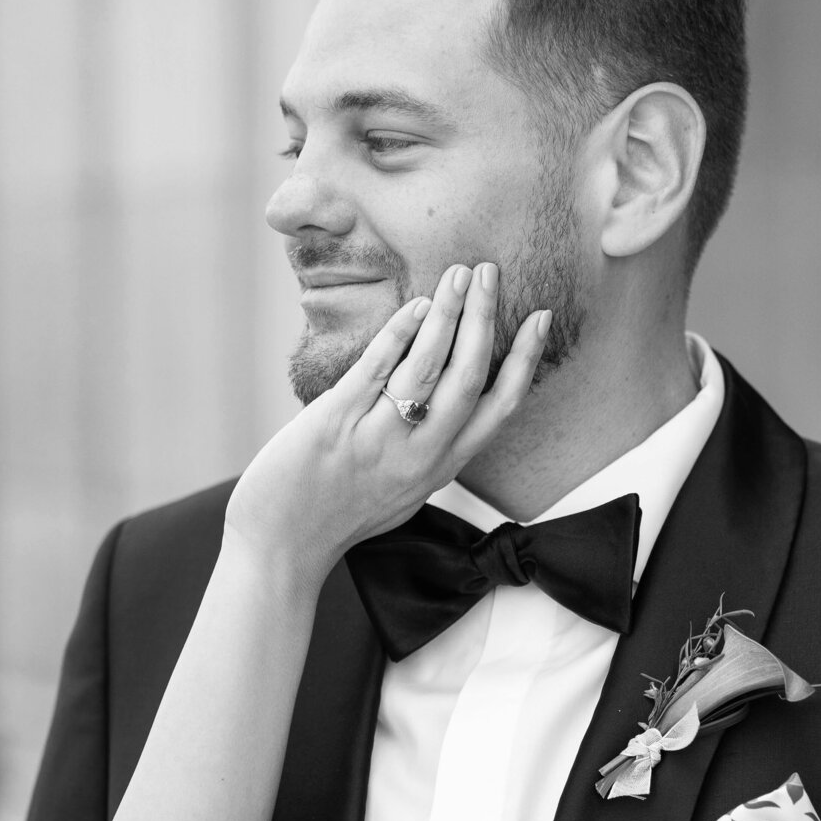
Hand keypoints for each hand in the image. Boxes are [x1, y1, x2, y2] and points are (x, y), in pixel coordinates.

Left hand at [225, 264, 549, 594]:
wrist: (280, 548)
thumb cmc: (335, 517)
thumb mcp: (401, 492)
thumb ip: (425, 452)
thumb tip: (436, 407)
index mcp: (440, 468)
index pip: (499, 409)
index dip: (525, 360)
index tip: (540, 318)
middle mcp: (419, 455)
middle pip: (471, 377)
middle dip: (485, 319)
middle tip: (489, 272)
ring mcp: (379, 439)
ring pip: (429, 367)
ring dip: (448, 314)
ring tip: (457, 273)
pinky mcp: (336, 424)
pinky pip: (377, 369)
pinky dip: (400, 333)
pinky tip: (415, 304)